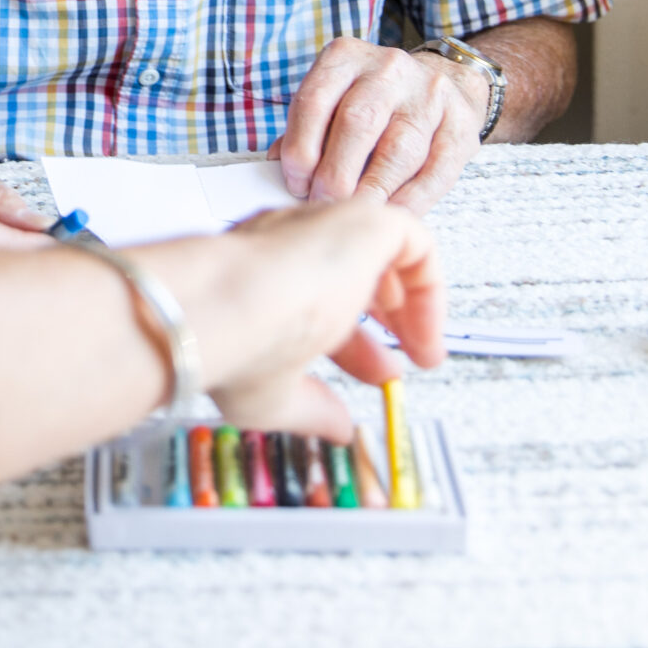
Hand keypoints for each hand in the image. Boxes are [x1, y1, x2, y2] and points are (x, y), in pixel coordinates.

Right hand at [195, 197, 445, 437]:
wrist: (220, 305)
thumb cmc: (229, 345)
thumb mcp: (272, 395)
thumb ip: (312, 409)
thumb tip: (338, 428)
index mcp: (262, 275)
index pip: (320, 297)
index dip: (355, 343)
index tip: (375, 375)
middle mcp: (292, 244)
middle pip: (354, 274)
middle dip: (386, 324)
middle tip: (399, 367)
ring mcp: (327, 228)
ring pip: (385, 250)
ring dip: (411, 302)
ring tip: (426, 347)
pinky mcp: (364, 220)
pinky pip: (413, 239)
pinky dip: (427, 284)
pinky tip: (425, 326)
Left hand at [271, 37, 485, 212]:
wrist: (445, 80)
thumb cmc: (376, 100)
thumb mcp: (335, 97)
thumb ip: (306, 130)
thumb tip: (276, 170)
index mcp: (346, 57)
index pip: (314, 100)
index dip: (300, 147)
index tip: (295, 182)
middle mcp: (389, 68)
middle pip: (357, 123)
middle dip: (335, 173)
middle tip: (323, 203)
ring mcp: (429, 94)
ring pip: (398, 150)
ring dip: (372, 190)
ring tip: (354, 213)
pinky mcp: (460, 123)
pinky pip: (435, 170)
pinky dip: (411, 199)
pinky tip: (392, 214)